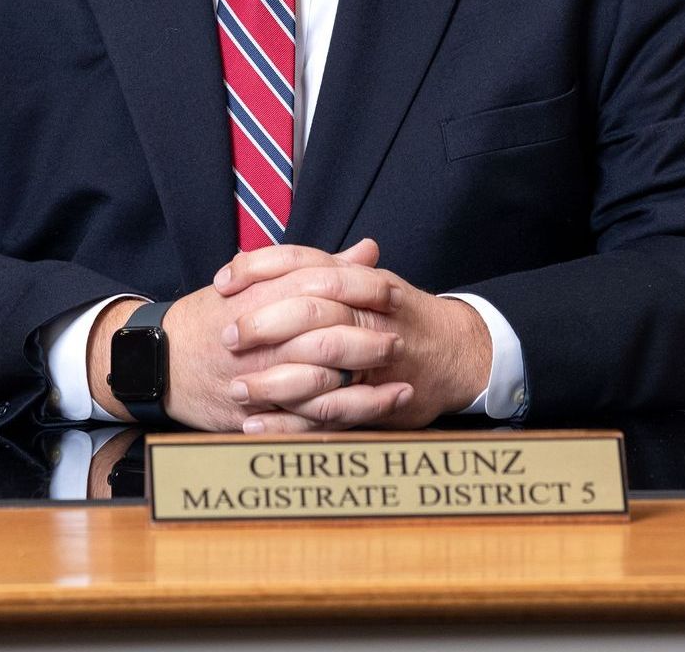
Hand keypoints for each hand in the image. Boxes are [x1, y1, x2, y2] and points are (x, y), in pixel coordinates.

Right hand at [84, 240, 413, 430]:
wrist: (158, 361)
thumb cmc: (212, 317)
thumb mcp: (256, 281)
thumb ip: (314, 266)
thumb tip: (369, 251)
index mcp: (259, 299)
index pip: (319, 289)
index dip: (360, 293)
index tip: (392, 296)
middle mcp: (259, 340)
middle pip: (324, 338)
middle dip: (367, 342)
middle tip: (399, 340)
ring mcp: (257, 380)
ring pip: (319, 385)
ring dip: (364, 387)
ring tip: (401, 383)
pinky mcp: (255, 415)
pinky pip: (306, 421)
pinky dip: (341, 419)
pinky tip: (373, 414)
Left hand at [217, 239, 491, 432]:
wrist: (461, 353)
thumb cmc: (406, 315)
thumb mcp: (369, 283)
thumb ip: (324, 271)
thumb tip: (263, 259)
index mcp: (363, 280)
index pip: (306, 262)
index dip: (260, 268)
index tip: (223, 280)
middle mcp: (370, 312)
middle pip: (312, 309)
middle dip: (264, 323)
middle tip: (227, 336)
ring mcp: (376, 356)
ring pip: (321, 363)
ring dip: (273, 379)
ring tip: (235, 388)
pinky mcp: (377, 398)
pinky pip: (330, 411)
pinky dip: (290, 421)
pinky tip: (256, 425)